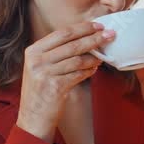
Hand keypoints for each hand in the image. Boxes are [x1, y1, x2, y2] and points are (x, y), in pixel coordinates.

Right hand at [16, 21, 114, 142]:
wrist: (33, 118)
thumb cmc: (41, 91)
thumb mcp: (41, 67)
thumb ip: (57, 53)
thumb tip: (85, 38)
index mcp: (33, 51)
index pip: (62, 33)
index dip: (82, 28)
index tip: (98, 25)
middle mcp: (36, 60)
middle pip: (72, 44)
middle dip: (94, 38)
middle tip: (110, 34)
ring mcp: (44, 73)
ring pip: (77, 59)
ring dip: (93, 57)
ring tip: (102, 57)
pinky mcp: (54, 87)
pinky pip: (78, 74)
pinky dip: (89, 71)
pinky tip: (95, 69)